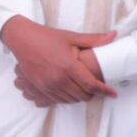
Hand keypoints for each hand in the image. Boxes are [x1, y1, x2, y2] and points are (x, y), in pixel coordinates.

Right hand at [0, 16, 117, 104]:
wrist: (22, 40)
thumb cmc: (46, 37)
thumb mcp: (71, 37)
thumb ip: (94, 39)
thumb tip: (113, 36)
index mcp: (69, 66)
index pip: (91, 85)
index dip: (104, 91)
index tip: (112, 93)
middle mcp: (58, 78)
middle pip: (82, 96)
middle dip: (93, 94)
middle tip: (97, 88)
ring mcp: (48, 85)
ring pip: (71, 100)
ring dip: (80, 96)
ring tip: (84, 88)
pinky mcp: (40, 88)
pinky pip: (58, 100)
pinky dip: (67, 98)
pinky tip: (70, 90)